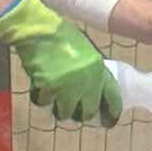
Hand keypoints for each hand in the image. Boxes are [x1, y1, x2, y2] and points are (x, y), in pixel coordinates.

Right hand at [0, 0, 122, 126]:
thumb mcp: (86, 51)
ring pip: (65, 112)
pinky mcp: (48, 88)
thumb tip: (93, 88)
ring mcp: (67, 86)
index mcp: (98, 68)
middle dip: (80, 114)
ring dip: (59, 109)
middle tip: (73, 111)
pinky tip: (38, 88)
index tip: (109, 121)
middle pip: (87, 112)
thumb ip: (91, 70)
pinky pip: (44, 103)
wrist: (38, 29)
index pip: (112, 97)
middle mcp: (86, 80)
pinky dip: (40, 98)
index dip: (111, 112)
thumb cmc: (60, 35)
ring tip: (54, 99)